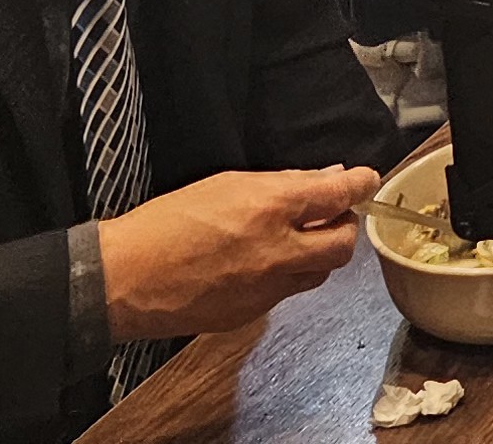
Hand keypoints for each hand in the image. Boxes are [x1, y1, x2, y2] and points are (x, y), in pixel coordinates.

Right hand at [99, 166, 376, 338]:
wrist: (126, 279)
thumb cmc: (167, 223)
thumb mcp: (226, 183)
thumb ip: (281, 183)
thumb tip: (322, 179)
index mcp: (271, 209)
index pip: (338, 195)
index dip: (359, 184)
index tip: (366, 179)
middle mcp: (278, 252)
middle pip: (343, 244)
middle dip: (345, 226)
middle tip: (333, 214)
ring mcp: (267, 289)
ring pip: (319, 273)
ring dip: (319, 253)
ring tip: (297, 237)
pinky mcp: (252, 314)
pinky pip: (286, 292)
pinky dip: (287, 274)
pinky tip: (263, 262)